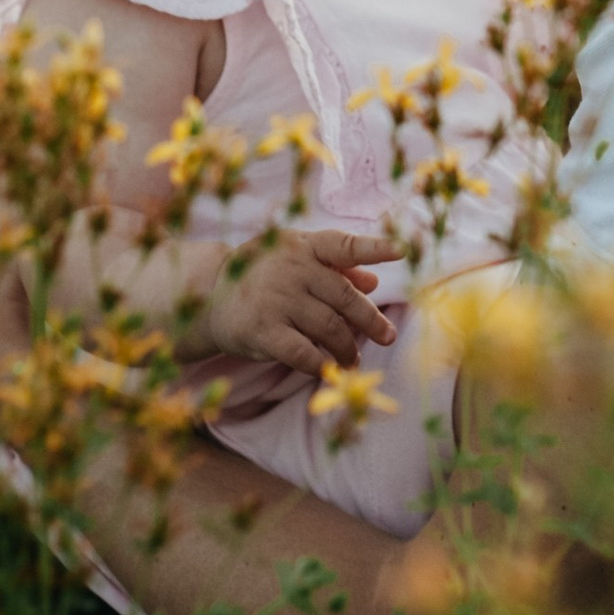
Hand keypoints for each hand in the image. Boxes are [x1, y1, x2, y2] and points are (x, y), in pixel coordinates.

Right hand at [205, 226, 400, 377]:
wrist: (211, 297)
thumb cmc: (263, 275)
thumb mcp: (295, 259)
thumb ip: (335, 268)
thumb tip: (374, 281)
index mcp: (304, 247)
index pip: (344, 245)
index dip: (374, 248)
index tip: (402, 251)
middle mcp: (292, 269)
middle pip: (344, 297)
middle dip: (371, 320)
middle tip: (387, 336)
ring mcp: (277, 300)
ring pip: (329, 328)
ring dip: (347, 348)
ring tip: (353, 359)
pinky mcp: (264, 331)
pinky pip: (303, 353)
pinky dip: (320, 363)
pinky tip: (327, 368)